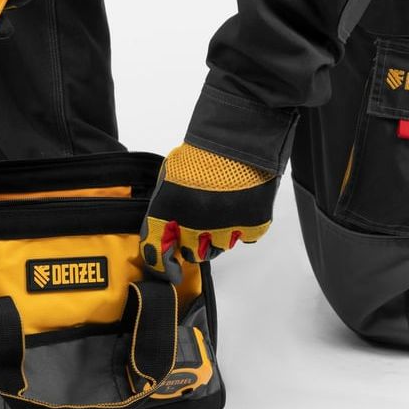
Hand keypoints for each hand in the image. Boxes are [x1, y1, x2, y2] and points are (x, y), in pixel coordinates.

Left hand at [140, 143, 278, 281]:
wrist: (237, 138)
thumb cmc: (200, 153)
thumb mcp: (169, 178)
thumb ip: (166, 208)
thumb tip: (166, 230)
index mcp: (168, 214)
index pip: (157, 257)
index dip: (163, 267)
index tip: (170, 271)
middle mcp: (194, 227)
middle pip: (192, 254)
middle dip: (193, 242)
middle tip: (200, 220)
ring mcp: (224, 228)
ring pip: (218, 248)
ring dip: (217, 235)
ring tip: (220, 208)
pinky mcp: (251, 226)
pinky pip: (244, 237)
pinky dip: (242, 226)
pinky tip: (239, 206)